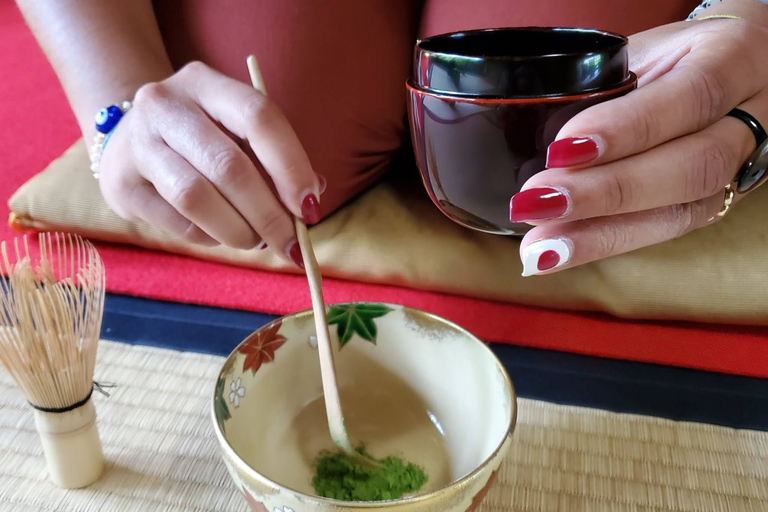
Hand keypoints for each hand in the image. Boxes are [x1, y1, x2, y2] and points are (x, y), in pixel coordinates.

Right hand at [97, 61, 322, 266]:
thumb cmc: (203, 138)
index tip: (310, 207)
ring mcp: (136, 144)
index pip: (258, 117)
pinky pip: (178, 222)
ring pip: (197, 198)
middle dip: (269, 214)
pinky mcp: (121, 186)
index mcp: (204, 83)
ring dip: (239, 231)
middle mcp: (164, 105)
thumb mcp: (237, 132)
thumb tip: (309, 202)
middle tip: (290, 243)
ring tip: (257, 241)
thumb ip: (274, 161)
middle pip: (228, 166)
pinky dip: (211, 237)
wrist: (127, 137)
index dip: (290, 165)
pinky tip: (221, 234)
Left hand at [509, 17, 767, 275]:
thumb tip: (533, 133)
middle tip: (535, 205)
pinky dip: (607, 243)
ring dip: (601, 233)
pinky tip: (558, 254)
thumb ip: (608, 84)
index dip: (626, 128)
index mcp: (735, 57)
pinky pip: (668, 230)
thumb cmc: (678, 54)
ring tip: (540, 247)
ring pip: (683, 210)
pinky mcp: (720, 203)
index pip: (689, 97)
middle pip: (692, 166)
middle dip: (606, 193)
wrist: (740, 67)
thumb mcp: (650, 49)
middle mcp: (754, 117)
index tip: (561, 149)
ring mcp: (742, 167)